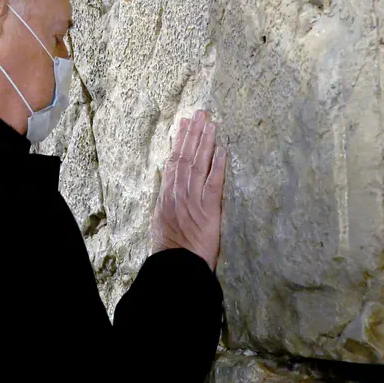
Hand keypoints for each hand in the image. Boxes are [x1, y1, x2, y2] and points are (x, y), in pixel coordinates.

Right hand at [150, 110, 227, 269]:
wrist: (177, 269)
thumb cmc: (171, 253)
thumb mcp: (161, 225)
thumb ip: (167, 206)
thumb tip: (170, 191)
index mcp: (166, 198)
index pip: (173, 162)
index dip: (179, 142)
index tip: (184, 124)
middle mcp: (177, 195)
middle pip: (185, 157)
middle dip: (193, 134)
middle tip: (199, 113)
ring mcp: (192, 201)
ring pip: (198, 165)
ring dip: (205, 142)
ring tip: (211, 123)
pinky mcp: (208, 211)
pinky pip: (213, 183)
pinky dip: (217, 165)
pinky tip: (222, 149)